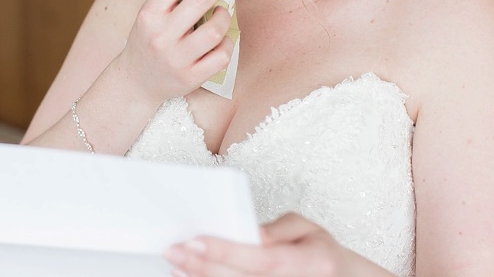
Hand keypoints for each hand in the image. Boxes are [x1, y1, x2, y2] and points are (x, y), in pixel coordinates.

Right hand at [114, 0, 237, 101]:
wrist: (135, 81)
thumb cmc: (148, 39)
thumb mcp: (150, 14)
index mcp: (150, 13)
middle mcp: (161, 34)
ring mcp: (177, 58)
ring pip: (216, 29)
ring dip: (224, 16)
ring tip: (222, 12)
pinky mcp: (191, 77)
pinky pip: (221, 55)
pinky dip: (226, 43)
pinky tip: (221, 39)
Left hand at [164, 213, 390, 276]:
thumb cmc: (319, 250)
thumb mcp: (308, 228)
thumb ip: (280, 229)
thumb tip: (252, 233)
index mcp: (309, 262)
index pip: (261, 259)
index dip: (227, 251)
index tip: (195, 240)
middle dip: (202, 265)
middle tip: (173, 250)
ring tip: (176, 264)